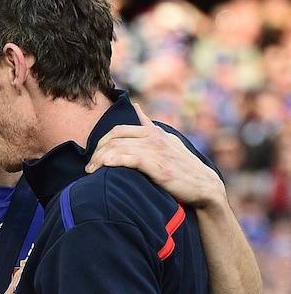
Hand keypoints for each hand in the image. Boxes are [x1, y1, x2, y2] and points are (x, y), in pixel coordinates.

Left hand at [86, 103, 224, 208]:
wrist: (204, 186)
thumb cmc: (181, 166)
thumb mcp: (166, 140)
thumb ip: (148, 125)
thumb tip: (136, 107)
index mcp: (153, 132)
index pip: (118, 130)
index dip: (101, 142)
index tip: (93, 156)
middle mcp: (154, 139)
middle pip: (115, 140)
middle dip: (97, 152)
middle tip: (89, 167)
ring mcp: (157, 152)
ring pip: (120, 149)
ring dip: (101, 159)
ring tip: (92, 171)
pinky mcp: (160, 167)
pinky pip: (132, 160)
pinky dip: (116, 160)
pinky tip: (105, 165)